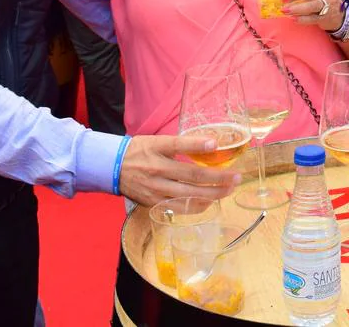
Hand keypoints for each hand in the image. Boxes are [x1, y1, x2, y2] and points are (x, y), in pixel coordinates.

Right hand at [117, 133, 240, 206]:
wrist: (111, 168)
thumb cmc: (138, 151)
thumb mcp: (156, 140)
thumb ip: (179, 144)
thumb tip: (209, 145)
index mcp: (156, 149)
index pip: (177, 145)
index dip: (197, 144)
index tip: (215, 144)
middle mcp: (156, 169)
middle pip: (191, 175)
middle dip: (218, 178)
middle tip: (237, 177)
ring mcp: (155, 188)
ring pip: (188, 195)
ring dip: (212, 194)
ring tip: (229, 190)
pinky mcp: (153, 202)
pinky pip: (179, 207)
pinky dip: (197, 206)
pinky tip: (210, 202)